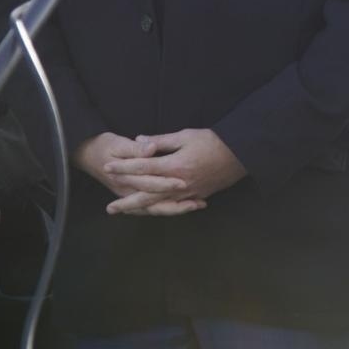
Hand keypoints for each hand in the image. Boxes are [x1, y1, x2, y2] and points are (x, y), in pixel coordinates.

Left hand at [101, 129, 245, 216]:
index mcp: (174, 165)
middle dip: (127, 201)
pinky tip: (153, 212)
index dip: (124, 167)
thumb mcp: (186, 136)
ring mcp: (188, 193)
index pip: (142, 167)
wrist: (241, 154)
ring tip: (127, 213)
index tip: (107, 167)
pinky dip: (162, 211)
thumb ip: (161, 141)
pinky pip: (176, 208)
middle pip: (146, 195)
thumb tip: (139, 140)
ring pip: (159, 205)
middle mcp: (178, 184)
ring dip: (141, 209)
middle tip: (109, 208)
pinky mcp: (197, 197)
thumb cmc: (213, 141)